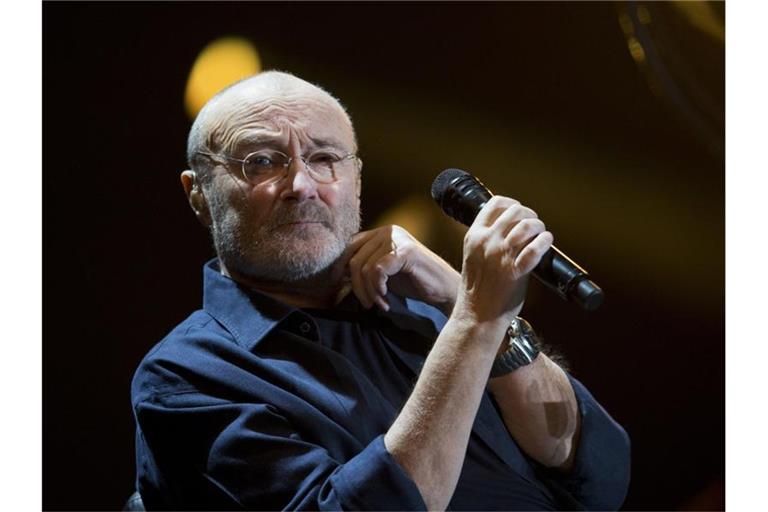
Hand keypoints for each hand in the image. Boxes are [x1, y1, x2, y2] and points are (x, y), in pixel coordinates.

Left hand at [344, 225, 459, 313]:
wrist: (443, 288)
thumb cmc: (414, 281)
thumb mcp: (384, 271)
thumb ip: (364, 266)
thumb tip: (338, 272)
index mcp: (381, 232)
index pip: (350, 246)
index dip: (339, 266)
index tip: (337, 284)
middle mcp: (388, 230)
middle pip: (355, 258)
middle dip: (357, 286)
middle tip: (367, 303)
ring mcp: (397, 239)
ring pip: (365, 267)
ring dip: (369, 292)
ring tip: (379, 303)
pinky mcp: (405, 251)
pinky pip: (378, 271)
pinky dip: (378, 288)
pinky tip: (386, 298)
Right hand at [455, 195, 552, 323]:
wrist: (476, 316)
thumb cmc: (477, 290)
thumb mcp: (474, 257)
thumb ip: (487, 241)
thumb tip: (511, 228)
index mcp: (474, 236)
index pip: (495, 204)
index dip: (512, 203)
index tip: (519, 211)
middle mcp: (486, 242)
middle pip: (515, 211)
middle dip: (530, 215)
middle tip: (535, 226)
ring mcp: (500, 256)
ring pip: (526, 225)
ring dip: (539, 227)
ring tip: (541, 234)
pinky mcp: (514, 271)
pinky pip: (534, 249)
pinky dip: (544, 242)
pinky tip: (546, 242)